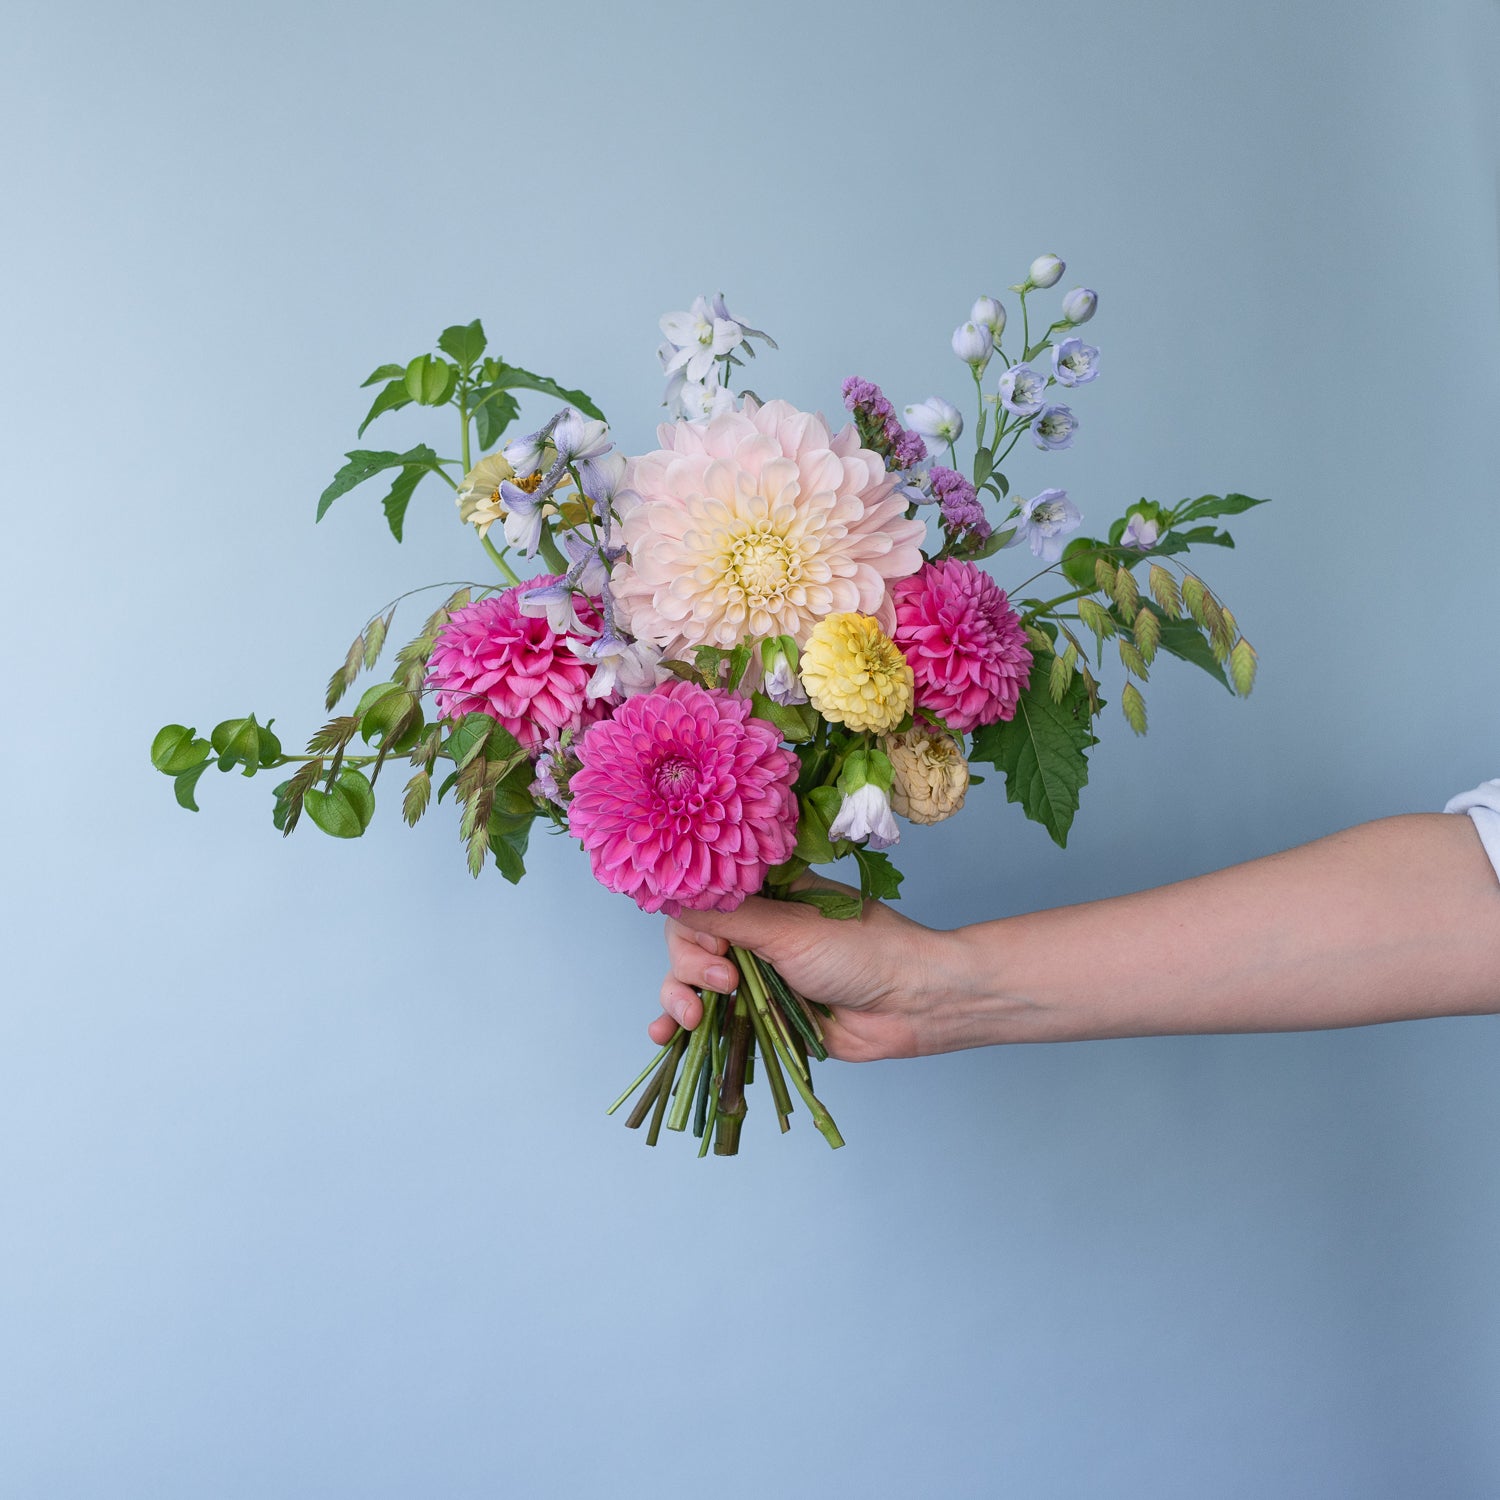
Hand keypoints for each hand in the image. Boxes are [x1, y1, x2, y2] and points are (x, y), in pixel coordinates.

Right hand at [651, 876, 951, 1061]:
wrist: (910, 1004)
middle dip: (691, 965)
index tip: (714, 943)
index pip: (700, 897)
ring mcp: (755, 972)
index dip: (693, 921)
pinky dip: (680, 1024)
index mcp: (763, 893)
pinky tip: (664, 1036)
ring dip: (679, 997)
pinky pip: (709, 1016)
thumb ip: (727, 917)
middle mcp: (754, 928)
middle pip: (688, 940)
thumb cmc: (862, 952)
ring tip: (695, 1017)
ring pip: (690, 980)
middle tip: (728, 981)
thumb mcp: (789, 929)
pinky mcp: (760, 1013)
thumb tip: (669, 895)